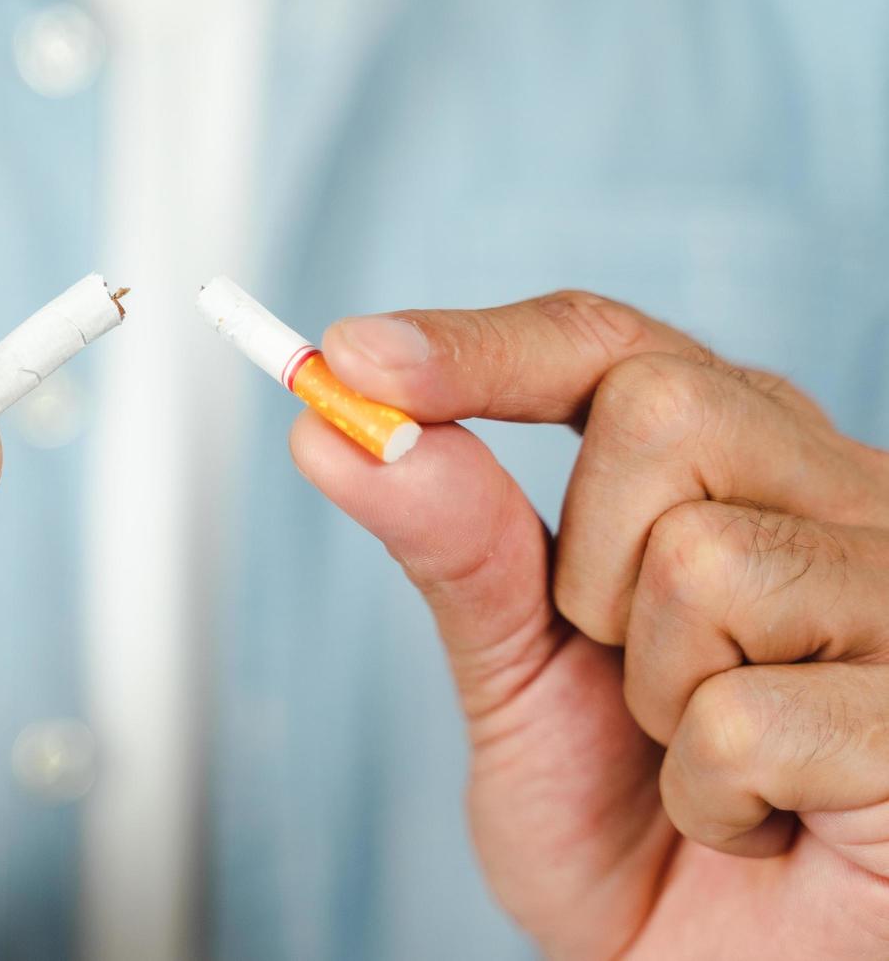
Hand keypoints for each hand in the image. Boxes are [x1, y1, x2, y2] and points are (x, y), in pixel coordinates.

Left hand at [291, 291, 888, 958]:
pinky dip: (710, 798)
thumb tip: (340, 425)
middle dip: (585, 565)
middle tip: (620, 669)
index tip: (354, 357)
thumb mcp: (511, 679)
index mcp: (732, 466)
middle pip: (662, 410)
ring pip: (704, 561)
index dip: (479, 346)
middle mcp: (834, 497)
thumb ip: (455, 550)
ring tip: (697, 754)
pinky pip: (749, 717)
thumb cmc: (623, 826)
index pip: (607, 346)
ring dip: (652, 696)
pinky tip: (764, 822)